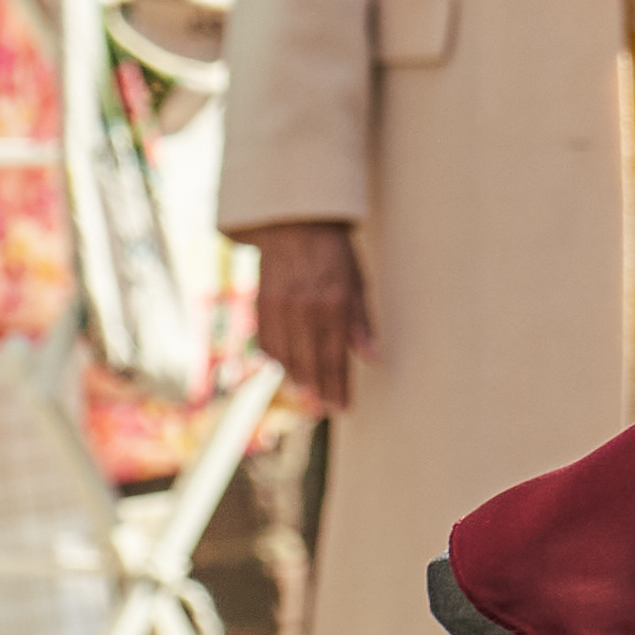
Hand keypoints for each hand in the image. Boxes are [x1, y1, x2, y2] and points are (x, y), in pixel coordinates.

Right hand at [252, 219, 374, 412]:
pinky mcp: (261, 306)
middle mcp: (303, 310)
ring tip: (310, 396)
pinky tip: (288, 370)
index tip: (343, 407)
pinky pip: (267, 343)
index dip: (338, 387)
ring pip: (286, 358)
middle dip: (319, 391)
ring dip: (298, 381)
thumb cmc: (334, 255)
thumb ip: (363, 323)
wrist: (294, 225)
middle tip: (326, 409)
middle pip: (309, 364)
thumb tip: (373, 359)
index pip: (335, 358)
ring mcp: (278, 308)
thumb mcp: (358, 283)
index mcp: (332, 305)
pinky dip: (277, 360)